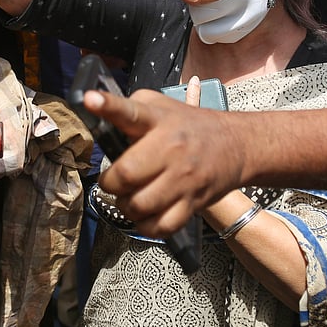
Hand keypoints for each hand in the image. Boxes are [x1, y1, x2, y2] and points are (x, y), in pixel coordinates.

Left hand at [88, 87, 244, 235]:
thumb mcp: (162, 106)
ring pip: (138, 205)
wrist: (236, 144)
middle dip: (111, 183)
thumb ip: (131, 109)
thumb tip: (98, 115)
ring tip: (129, 197)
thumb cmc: (190, 125)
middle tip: (114, 181)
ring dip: (125, 206)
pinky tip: (146, 213)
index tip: (90, 99)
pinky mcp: (193, 202)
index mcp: (158, 119)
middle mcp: (170, 148)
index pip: (130, 111)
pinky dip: (146, 226)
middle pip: (125, 174)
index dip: (108, 106)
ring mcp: (183, 178)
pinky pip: (159, 226)